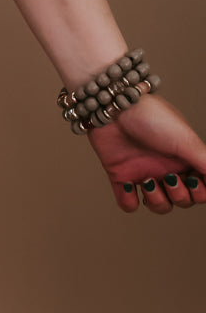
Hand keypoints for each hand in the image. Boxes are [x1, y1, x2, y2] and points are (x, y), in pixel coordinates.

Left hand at [86, 95, 205, 213]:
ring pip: (159, 205)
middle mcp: (165, 168)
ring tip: (147, 181)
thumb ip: (205, 163)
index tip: (193, 181)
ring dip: (156, 201)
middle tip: (168, 178)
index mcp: (183, 160)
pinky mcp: (120, 175)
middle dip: (179, 196)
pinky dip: (128, 201)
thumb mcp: (185, 140)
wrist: (114, 107)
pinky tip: (128, 185)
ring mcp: (143, 173)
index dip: (200, 193)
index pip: (200, 190)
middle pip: (182, 200)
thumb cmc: (152, 116)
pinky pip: (127, 203)